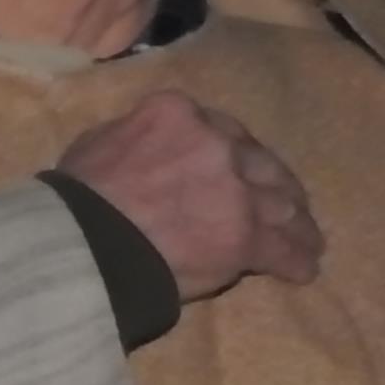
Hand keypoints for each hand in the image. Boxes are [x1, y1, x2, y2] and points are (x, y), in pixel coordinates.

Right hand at [57, 88, 323, 303]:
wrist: (83, 243)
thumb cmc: (77, 199)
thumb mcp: (99, 143)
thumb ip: (137, 138)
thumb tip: (148, 148)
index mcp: (179, 114)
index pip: (223, 131)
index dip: (238, 155)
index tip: (245, 170)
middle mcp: (215, 143)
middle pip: (260, 164)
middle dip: (277, 185)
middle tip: (290, 204)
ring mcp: (234, 188)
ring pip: (280, 205)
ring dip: (296, 225)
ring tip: (308, 241)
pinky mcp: (244, 234)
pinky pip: (280, 248)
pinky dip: (295, 260)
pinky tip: (303, 270)